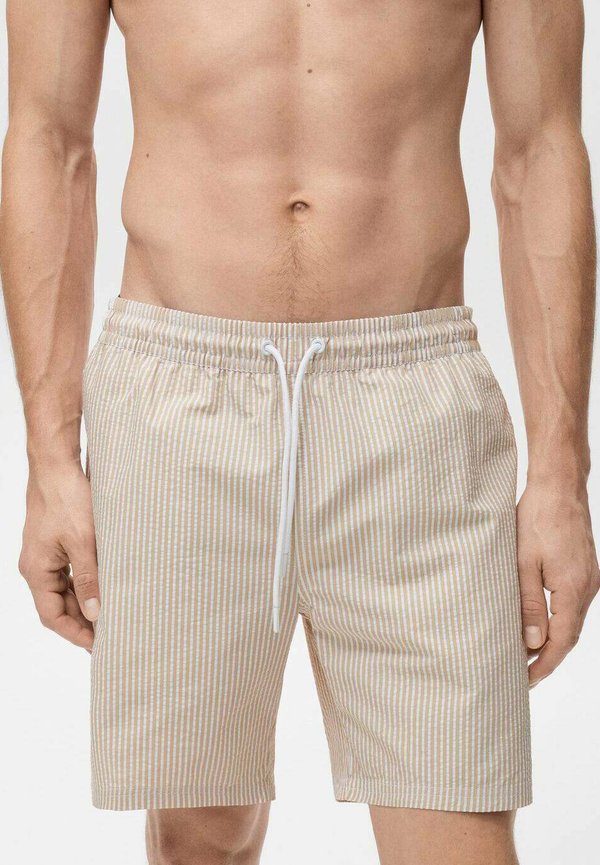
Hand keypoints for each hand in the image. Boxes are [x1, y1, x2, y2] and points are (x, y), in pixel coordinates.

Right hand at [19, 462, 98, 650]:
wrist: (57, 464)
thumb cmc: (67, 498)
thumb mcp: (83, 541)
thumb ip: (89, 578)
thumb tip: (96, 611)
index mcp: (36, 570)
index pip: (52, 616)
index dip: (75, 633)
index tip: (98, 645)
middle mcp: (37, 566)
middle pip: (58, 605)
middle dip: (83, 621)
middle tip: (112, 633)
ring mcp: (46, 554)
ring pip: (66, 589)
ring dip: (86, 602)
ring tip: (112, 615)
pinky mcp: (57, 542)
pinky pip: (70, 572)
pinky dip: (86, 583)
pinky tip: (106, 586)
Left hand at [517, 480, 599, 687]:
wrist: (559, 487)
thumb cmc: (537, 518)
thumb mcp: (523, 562)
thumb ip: (528, 603)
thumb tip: (532, 642)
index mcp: (573, 590)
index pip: (561, 642)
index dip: (544, 665)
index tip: (526, 681)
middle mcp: (587, 588)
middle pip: (570, 636)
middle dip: (547, 658)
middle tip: (523, 676)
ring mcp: (589, 579)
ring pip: (572, 621)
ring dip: (553, 640)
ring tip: (528, 655)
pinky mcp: (585, 570)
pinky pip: (573, 605)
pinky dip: (558, 621)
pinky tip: (541, 624)